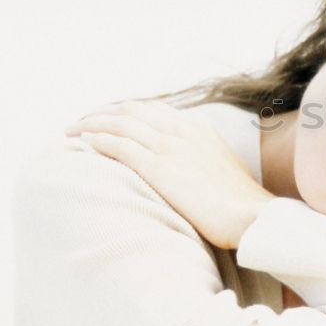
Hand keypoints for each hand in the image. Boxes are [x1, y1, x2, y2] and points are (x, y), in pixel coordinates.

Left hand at [64, 100, 275, 248]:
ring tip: (72, 130)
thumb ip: (205, 162)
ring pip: (121, 123)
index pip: (154, 110)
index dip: (127, 111)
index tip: (109, 118)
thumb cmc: (242, 205)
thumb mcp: (225, 171)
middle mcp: (183, 131)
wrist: (253, 216)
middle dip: (103, 112)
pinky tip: (84, 143)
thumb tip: (194, 173)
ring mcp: (171, 148)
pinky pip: (120, 146)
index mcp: (200, 130)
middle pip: (133, 110)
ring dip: (92, 123)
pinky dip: (99, 140)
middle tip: (83, 121)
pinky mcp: (160, 168)